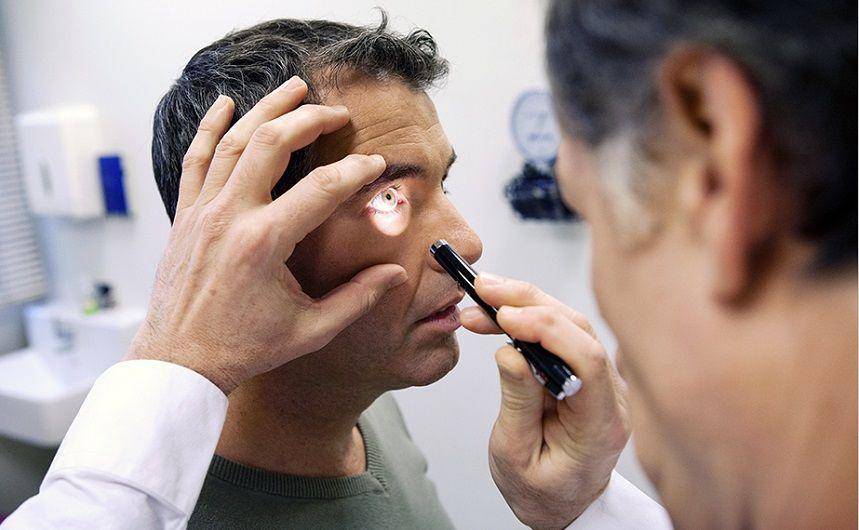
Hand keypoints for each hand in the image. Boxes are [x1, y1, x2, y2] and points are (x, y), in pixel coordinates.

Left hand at [125, 77, 406, 393]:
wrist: (179, 360)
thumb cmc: (243, 349)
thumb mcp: (310, 330)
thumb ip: (357, 299)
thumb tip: (395, 274)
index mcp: (265, 243)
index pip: (322, 188)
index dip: (356, 170)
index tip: (375, 164)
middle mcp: (231, 217)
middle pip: (273, 144)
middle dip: (311, 119)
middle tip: (338, 113)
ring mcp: (203, 212)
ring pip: (235, 142)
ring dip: (267, 109)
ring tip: (295, 87)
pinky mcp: (186, 216)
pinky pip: (197, 159)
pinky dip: (211, 128)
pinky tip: (225, 105)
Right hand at [460, 273, 629, 528]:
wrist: (563, 504)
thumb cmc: (541, 490)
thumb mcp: (515, 455)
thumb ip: (518, 403)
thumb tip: (511, 352)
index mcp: (600, 425)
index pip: (587, 360)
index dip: (547, 330)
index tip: (506, 319)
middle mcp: (611, 396)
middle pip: (579, 330)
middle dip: (529, 303)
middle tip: (484, 290)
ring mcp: (603, 381)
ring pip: (571, 324)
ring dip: (525, 304)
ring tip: (482, 298)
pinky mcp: (587, 372)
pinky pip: (562, 334)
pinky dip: (529, 318)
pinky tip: (499, 314)